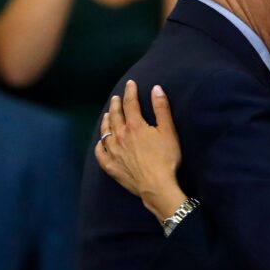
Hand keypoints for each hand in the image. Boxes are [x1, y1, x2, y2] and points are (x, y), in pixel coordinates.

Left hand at [95, 79, 186, 220]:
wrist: (156, 185)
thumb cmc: (166, 158)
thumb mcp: (168, 131)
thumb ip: (161, 109)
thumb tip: (156, 88)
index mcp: (135, 126)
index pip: (130, 104)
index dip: (130, 92)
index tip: (131, 84)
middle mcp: (120, 136)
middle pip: (115, 116)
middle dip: (116, 105)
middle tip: (116, 98)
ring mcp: (113, 151)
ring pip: (105, 132)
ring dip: (106, 121)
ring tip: (107, 115)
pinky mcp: (110, 166)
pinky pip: (100, 153)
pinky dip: (100, 145)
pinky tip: (101, 142)